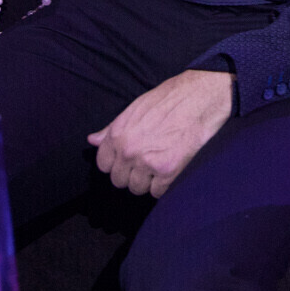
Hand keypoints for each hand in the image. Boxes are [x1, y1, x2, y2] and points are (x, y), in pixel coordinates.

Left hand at [87, 69, 232, 198]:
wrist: (198, 98)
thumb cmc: (167, 100)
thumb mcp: (134, 109)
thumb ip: (111, 129)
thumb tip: (92, 140)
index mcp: (117, 135)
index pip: (103, 165)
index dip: (116, 163)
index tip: (128, 160)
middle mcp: (128, 151)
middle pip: (119, 181)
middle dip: (132, 174)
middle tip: (147, 162)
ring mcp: (146, 162)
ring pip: (137, 189)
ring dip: (148, 181)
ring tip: (159, 164)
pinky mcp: (167, 171)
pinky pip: (157, 192)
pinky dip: (164, 185)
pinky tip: (170, 168)